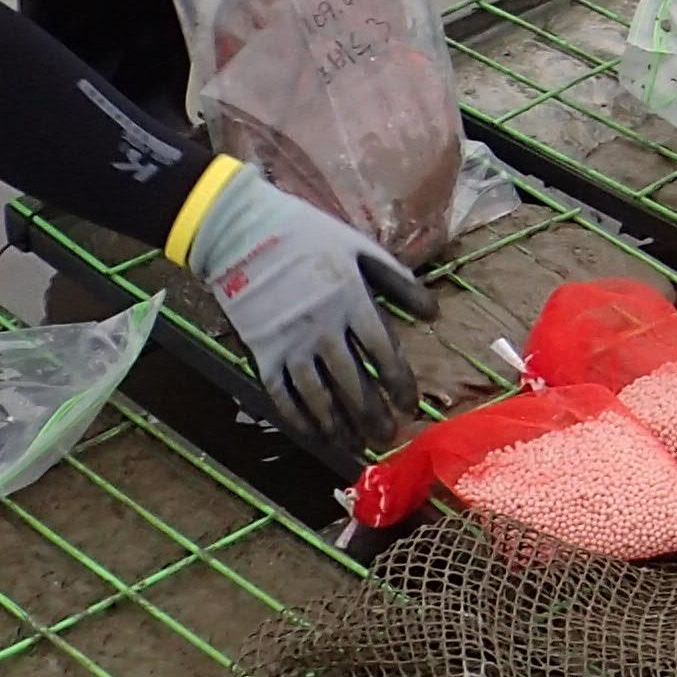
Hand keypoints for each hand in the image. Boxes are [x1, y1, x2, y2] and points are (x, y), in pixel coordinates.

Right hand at [178, 163, 426, 456]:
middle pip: (354, 382)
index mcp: (351, 299)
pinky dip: (299, 418)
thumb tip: (434, 314)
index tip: (410, 406)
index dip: (400, 383)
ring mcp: (290, 342)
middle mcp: (323, 327)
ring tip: (354, 445)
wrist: (242, 232)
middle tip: (387, 438)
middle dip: (373, 415)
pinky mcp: (261, 351)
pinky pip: (282, 395)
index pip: (384, 352)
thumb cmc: (308, 236)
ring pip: (319, 396)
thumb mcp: (360, 248)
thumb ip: (398, 282)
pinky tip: (314, 434)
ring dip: (339, 425)